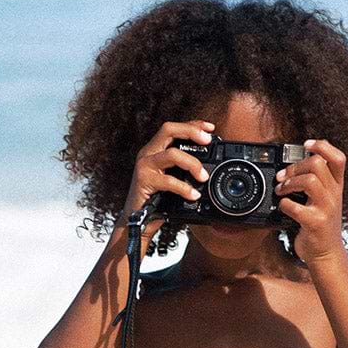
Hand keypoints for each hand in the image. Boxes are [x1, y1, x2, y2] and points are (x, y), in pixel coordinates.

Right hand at [112, 119, 214, 249]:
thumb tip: (209, 171)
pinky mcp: (143, 180)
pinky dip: (183, 187)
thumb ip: (185, 172)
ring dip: (191, 163)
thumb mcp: (174, 182)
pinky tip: (193, 194)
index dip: (193, 125)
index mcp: (156, 150)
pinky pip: (168, 180)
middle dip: (191, 131)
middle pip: (169, 130)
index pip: (174, 129)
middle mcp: (149, 153)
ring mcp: (145, 165)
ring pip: (171, 153)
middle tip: (208, 141)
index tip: (211, 128)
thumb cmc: (157, 202)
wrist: (137, 222)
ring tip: (203, 176)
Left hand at [274, 138, 345, 263]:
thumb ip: (319, 183)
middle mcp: (334, 195)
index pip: (338, 158)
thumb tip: (298, 164)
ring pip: (310, 180)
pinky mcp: (315, 223)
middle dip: (296, 166)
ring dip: (290, 182)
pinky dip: (283, 204)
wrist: (327, 255)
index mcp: (337, 187)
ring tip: (281, 190)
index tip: (306, 144)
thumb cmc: (322, 227)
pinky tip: (283, 207)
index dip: (322, 146)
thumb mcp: (326, 201)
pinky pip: (295, 207)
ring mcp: (326, 209)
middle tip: (284, 176)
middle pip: (318, 164)